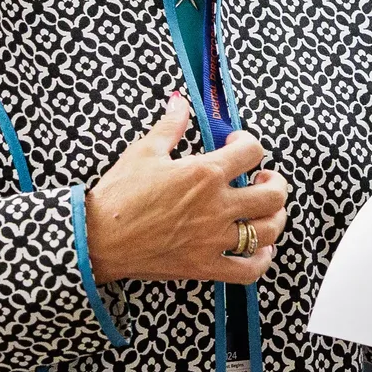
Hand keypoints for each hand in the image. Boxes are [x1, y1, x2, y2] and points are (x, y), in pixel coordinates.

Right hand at [86, 95, 288, 284]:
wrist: (95, 238)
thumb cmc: (118, 195)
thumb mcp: (143, 152)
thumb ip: (169, 126)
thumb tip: (179, 102)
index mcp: (205, 174)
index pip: (253, 151)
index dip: (249, 143)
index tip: (237, 145)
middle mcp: (217, 206)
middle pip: (273, 194)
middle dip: (275, 183)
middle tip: (263, 179)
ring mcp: (213, 239)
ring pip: (269, 231)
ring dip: (275, 218)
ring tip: (266, 211)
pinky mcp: (204, 266)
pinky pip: (249, 270)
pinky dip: (262, 261)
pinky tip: (260, 250)